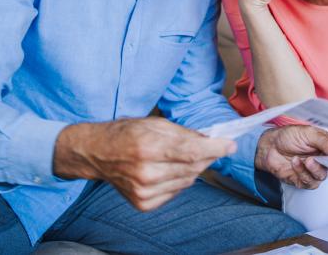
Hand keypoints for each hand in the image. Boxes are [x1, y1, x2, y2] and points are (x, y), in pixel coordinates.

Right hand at [53, 117, 234, 211]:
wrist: (97, 153)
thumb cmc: (126, 133)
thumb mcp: (154, 123)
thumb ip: (184, 133)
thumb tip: (211, 139)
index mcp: (148, 147)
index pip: (192, 152)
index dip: (215, 148)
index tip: (230, 145)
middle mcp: (146, 172)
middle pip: (193, 167)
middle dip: (207, 156)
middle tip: (211, 146)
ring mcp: (144, 191)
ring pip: (188, 181)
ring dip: (193, 168)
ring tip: (181, 155)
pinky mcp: (143, 203)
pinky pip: (176, 192)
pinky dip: (180, 180)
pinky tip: (169, 169)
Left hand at [255, 125, 327, 188]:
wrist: (268, 146)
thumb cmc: (288, 136)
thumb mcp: (308, 133)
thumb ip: (326, 142)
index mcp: (327, 144)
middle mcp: (323, 158)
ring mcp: (313, 170)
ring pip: (323, 176)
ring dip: (315, 169)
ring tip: (306, 159)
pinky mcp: (303, 180)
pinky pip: (309, 182)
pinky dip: (302, 173)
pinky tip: (295, 162)